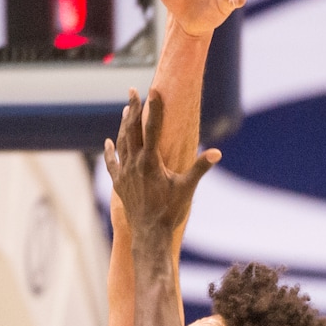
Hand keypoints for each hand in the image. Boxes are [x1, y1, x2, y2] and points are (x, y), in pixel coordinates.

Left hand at [104, 90, 218, 239]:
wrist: (150, 234)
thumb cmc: (170, 211)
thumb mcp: (187, 188)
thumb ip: (200, 168)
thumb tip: (216, 153)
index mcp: (151, 162)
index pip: (152, 128)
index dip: (154, 108)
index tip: (154, 90)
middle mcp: (134, 164)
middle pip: (132, 130)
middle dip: (133, 108)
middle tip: (134, 90)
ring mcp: (124, 173)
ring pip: (121, 142)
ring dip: (124, 124)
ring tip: (126, 109)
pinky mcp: (119, 183)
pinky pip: (112, 162)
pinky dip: (111, 150)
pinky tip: (109, 141)